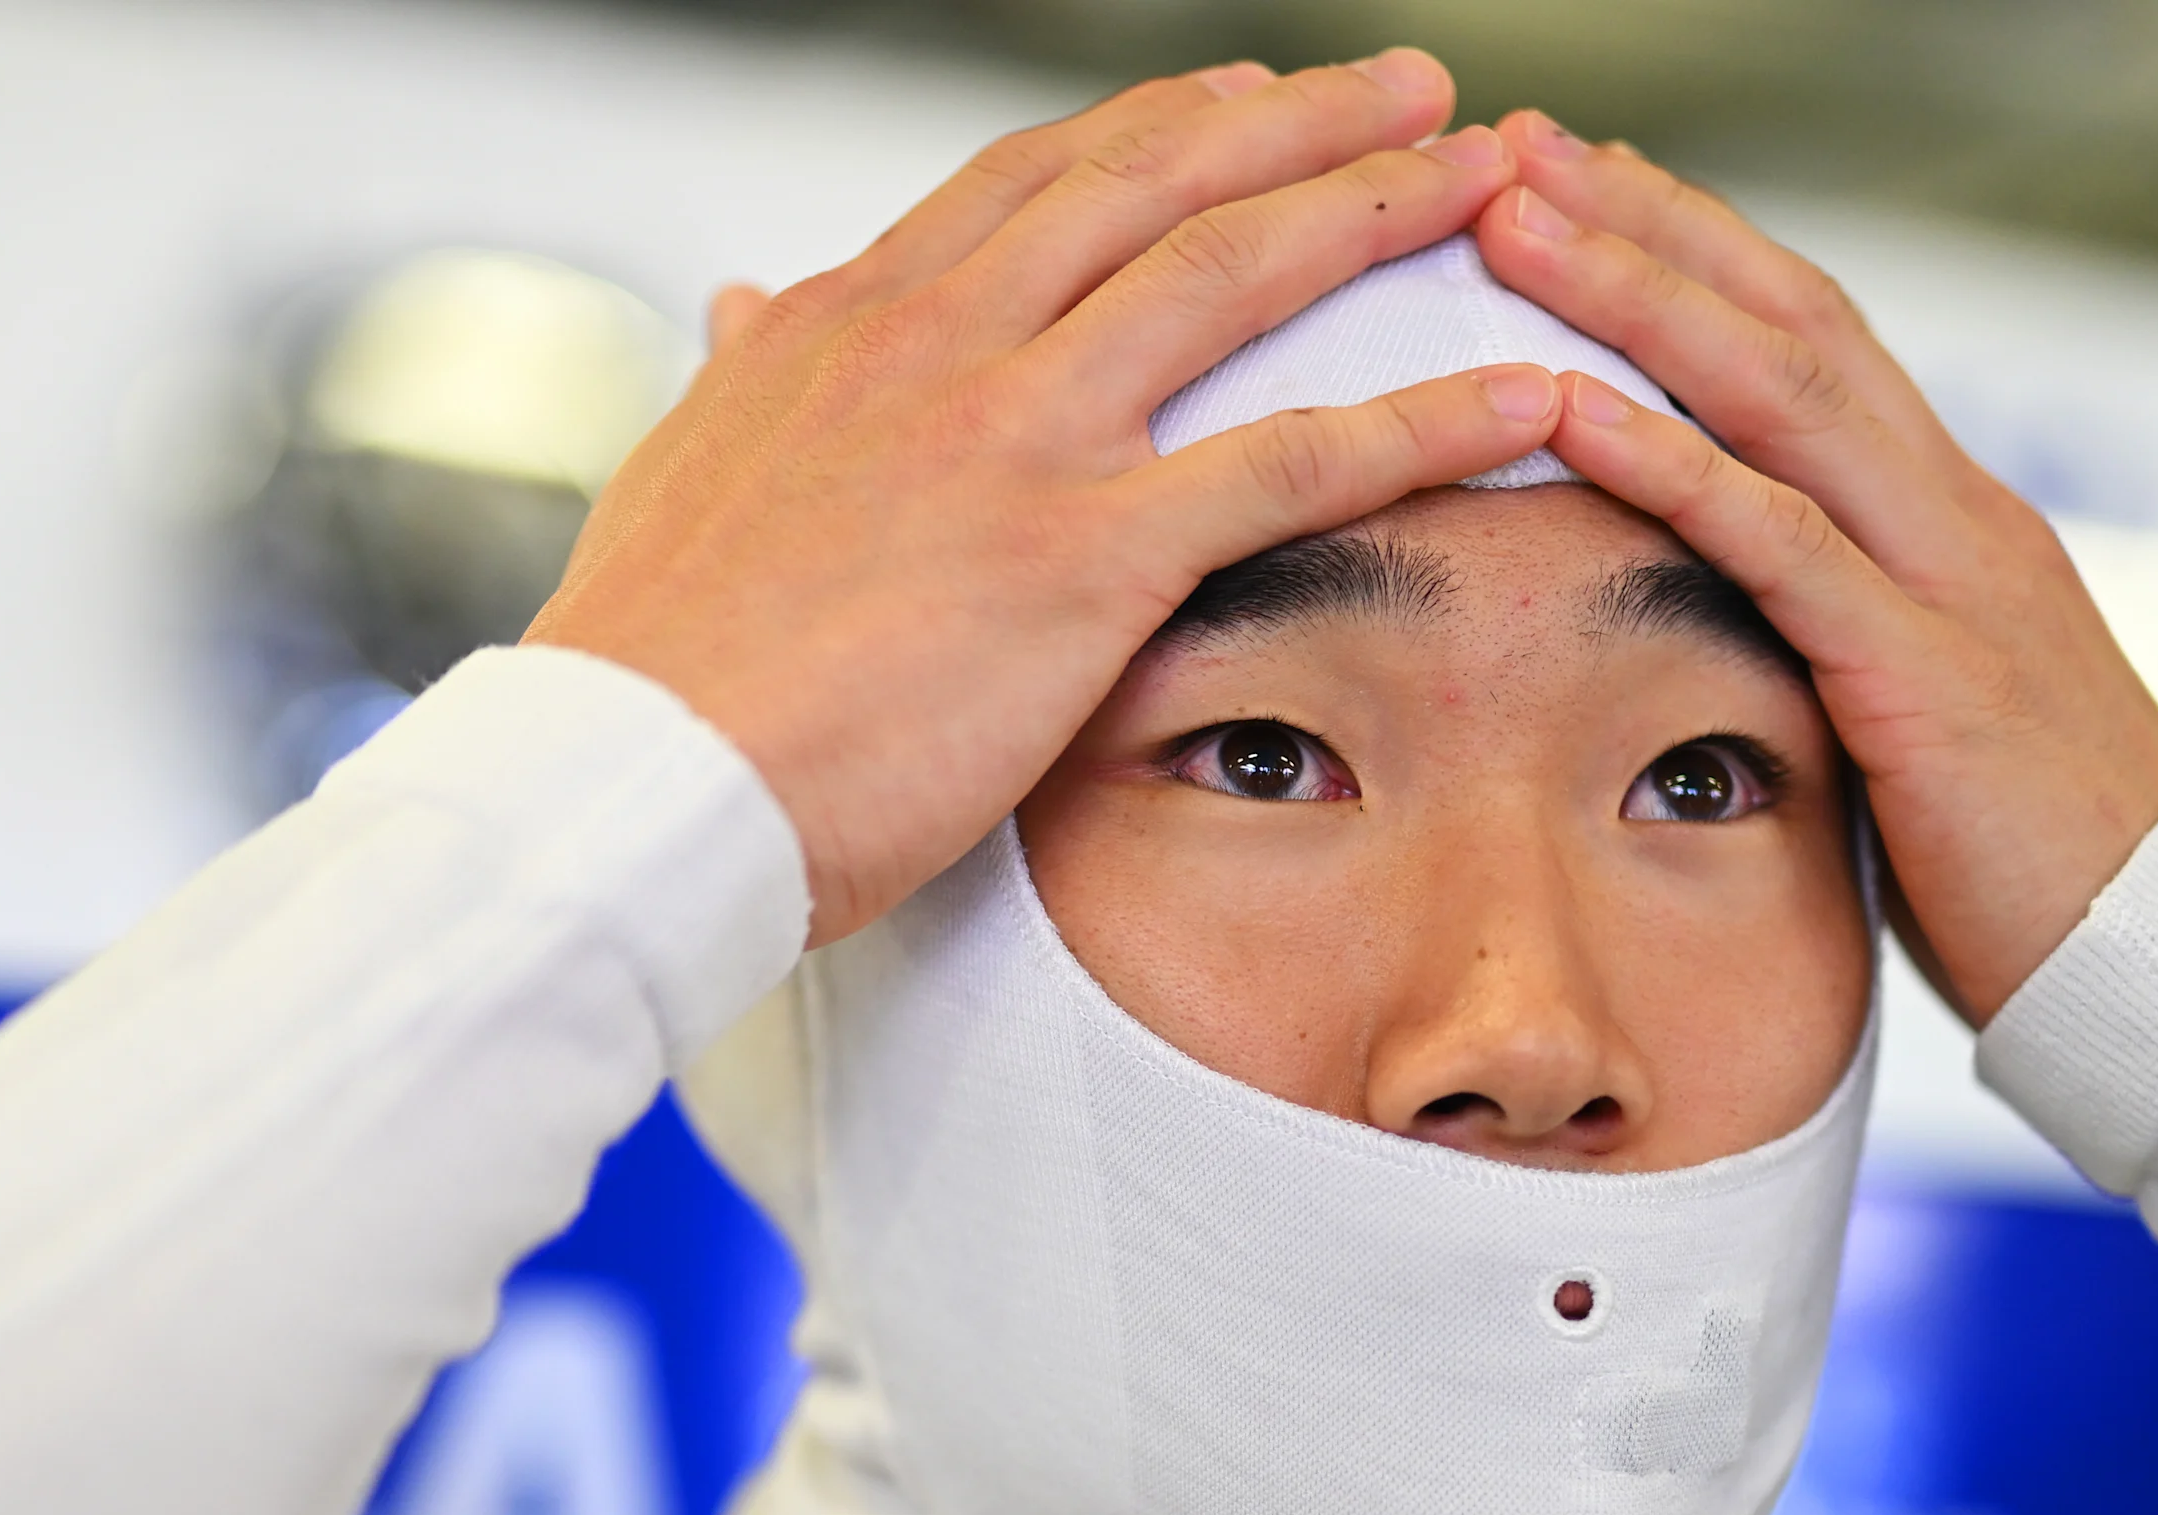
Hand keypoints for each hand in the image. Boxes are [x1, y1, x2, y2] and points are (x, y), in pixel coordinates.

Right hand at [530, 56, 1561, 944]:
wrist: (629, 781)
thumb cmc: (650, 664)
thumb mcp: (684, 473)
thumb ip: (743, 376)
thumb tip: (740, 302)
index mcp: (844, 321)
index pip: (1031, 182)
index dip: (1155, 132)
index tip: (1241, 103)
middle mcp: (940, 342)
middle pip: (1152, 183)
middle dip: (1296, 121)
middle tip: (1409, 90)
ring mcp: (1019, 437)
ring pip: (1234, 277)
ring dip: (1379, 210)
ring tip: (1496, 177)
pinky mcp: (1084, 557)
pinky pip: (1298, 461)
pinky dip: (1428, 418)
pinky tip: (1528, 394)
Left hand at [1470, 115, 2157, 1026]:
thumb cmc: (2033, 867)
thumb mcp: (1932, 720)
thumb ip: (1857, 643)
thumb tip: (1760, 627)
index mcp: (1958, 521)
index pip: (1820, 340)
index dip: (1702, 250)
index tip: (1589, 182)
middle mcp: (1958, 516)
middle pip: (1790, 318)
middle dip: (1651, 222)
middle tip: (1521, 143)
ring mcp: (1949, 583)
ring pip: (1779, 391)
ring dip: (1637, 293)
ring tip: (1515, 217)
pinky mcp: (1923, 677)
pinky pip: (1779, 543)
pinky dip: (1669, 463)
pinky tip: (1567, 407)